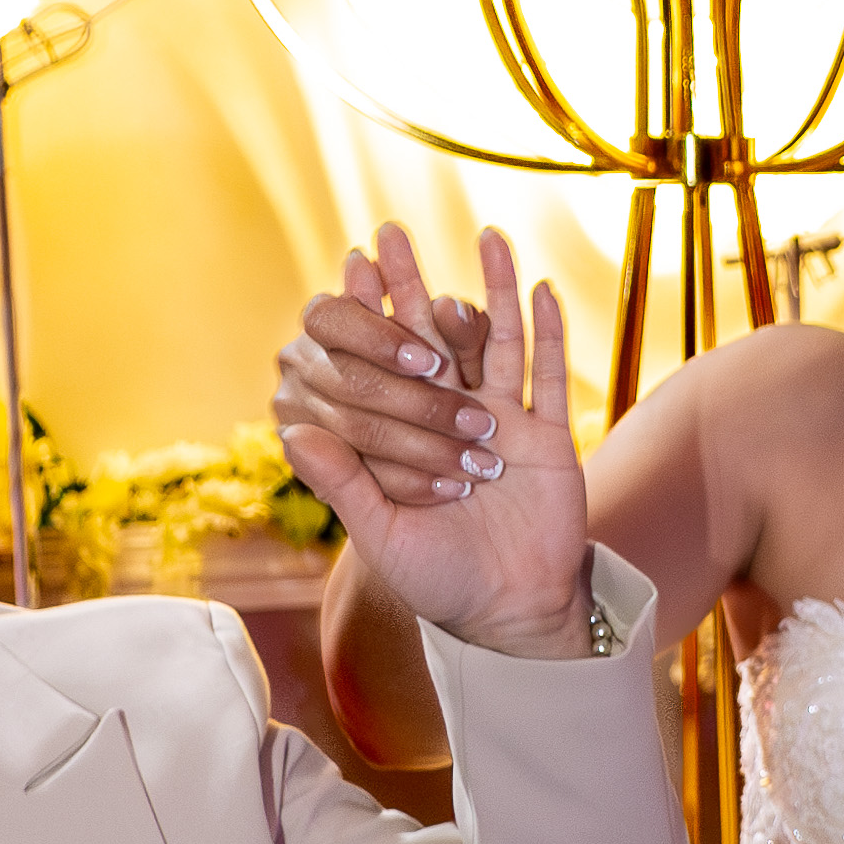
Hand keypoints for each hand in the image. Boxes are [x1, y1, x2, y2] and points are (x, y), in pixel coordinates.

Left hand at [274, 223, 599, 661]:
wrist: (511, 612)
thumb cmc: (439, 580)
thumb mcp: (381, 536)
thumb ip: (343, 482)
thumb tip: (295, 429)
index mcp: (410, 438)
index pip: (383, 366)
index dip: (369, 318)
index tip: (349, 269)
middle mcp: (455, 420)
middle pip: (434, 340)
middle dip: (414, 285)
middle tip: (391, 231)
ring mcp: (504, 425)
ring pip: (498, 345)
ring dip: (491, 290)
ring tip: (486, 235)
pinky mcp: (549, 440)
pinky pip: (547, 380)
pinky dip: (547, 335)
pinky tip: (540, 290)